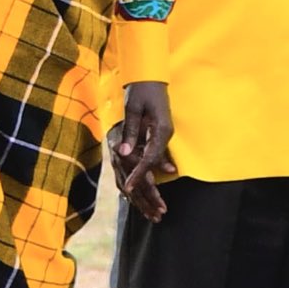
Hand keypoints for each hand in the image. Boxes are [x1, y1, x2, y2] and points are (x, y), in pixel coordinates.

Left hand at [109, 82, 174, 220]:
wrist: (151, 77)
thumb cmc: (141, 90)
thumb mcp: (133, 110)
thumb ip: (130, 133)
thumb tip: (124, 154)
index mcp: (160, 130)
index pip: (149, 158)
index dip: (140, 175)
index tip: (131, 189)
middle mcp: (164, 135)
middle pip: (156, 166)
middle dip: (151, 188)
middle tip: (150, 210)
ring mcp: (164, 136)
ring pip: (157, 165)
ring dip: (153, 184)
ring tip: (155, 208)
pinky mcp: (160, 135)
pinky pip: (155, 158)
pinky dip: (152, 172)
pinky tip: (149, 187)